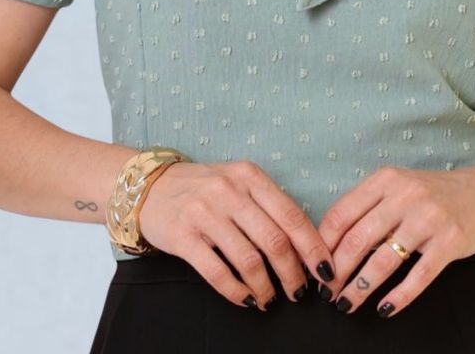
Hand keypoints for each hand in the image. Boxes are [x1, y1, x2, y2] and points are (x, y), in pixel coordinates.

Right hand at [138, 160, 336, 311]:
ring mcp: (205, 213)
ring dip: (265, 287)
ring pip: (249, 260)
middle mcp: (229, 190)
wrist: (149, 186)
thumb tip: (303, 245)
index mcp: (250, 175)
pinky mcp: (183, 236)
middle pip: (274, 240)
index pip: (292, 214)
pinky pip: (217, 272)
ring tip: (268, 298)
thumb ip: (266, 206)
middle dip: (293, 273)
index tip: (325, 270)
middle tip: (299, 292)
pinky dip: (236, 291)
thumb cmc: (203, 188)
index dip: (312, 247)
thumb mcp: (237, 183)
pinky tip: (245, 298)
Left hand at [315, 165, 474, 317]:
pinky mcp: (450, 241)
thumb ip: (368, 207)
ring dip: (361, 287)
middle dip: (337, 270)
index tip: (315, 265)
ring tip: (347, 304)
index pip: (342, 213)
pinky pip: (419, 275)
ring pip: (385, 260)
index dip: (323, 244)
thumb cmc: (431, 195)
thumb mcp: (397, 187)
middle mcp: (406, 195)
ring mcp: (429, 218)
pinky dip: (399, 296)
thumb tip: (329, 243)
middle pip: (358, 239)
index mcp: (386, 179)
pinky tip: (385, 308)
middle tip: (327, 292)